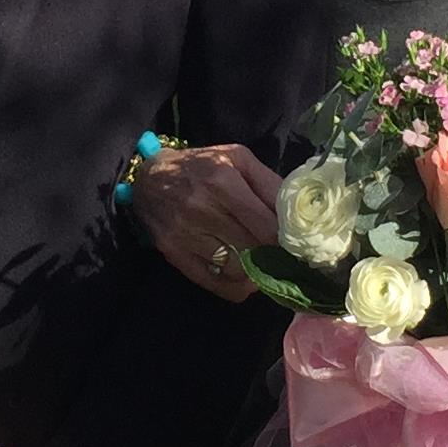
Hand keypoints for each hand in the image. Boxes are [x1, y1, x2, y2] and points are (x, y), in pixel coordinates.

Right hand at [130, 142, 280, 298]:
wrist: (150, 178)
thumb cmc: (202, 166)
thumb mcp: (237, 159)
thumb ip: (269, 182)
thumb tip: (297, 213)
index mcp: (223, 182)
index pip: (267, 225)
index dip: (286, 237)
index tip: (295, 240)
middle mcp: (203, 210)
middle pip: (254, 249)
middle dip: (273, 253)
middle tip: (283, 253)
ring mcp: (186, 235)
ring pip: (237, 269)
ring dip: (256, 270)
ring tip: (262, 261)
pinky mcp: (176, 255)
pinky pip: (216, 284)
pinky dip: (237, 287)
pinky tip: (246, 279)